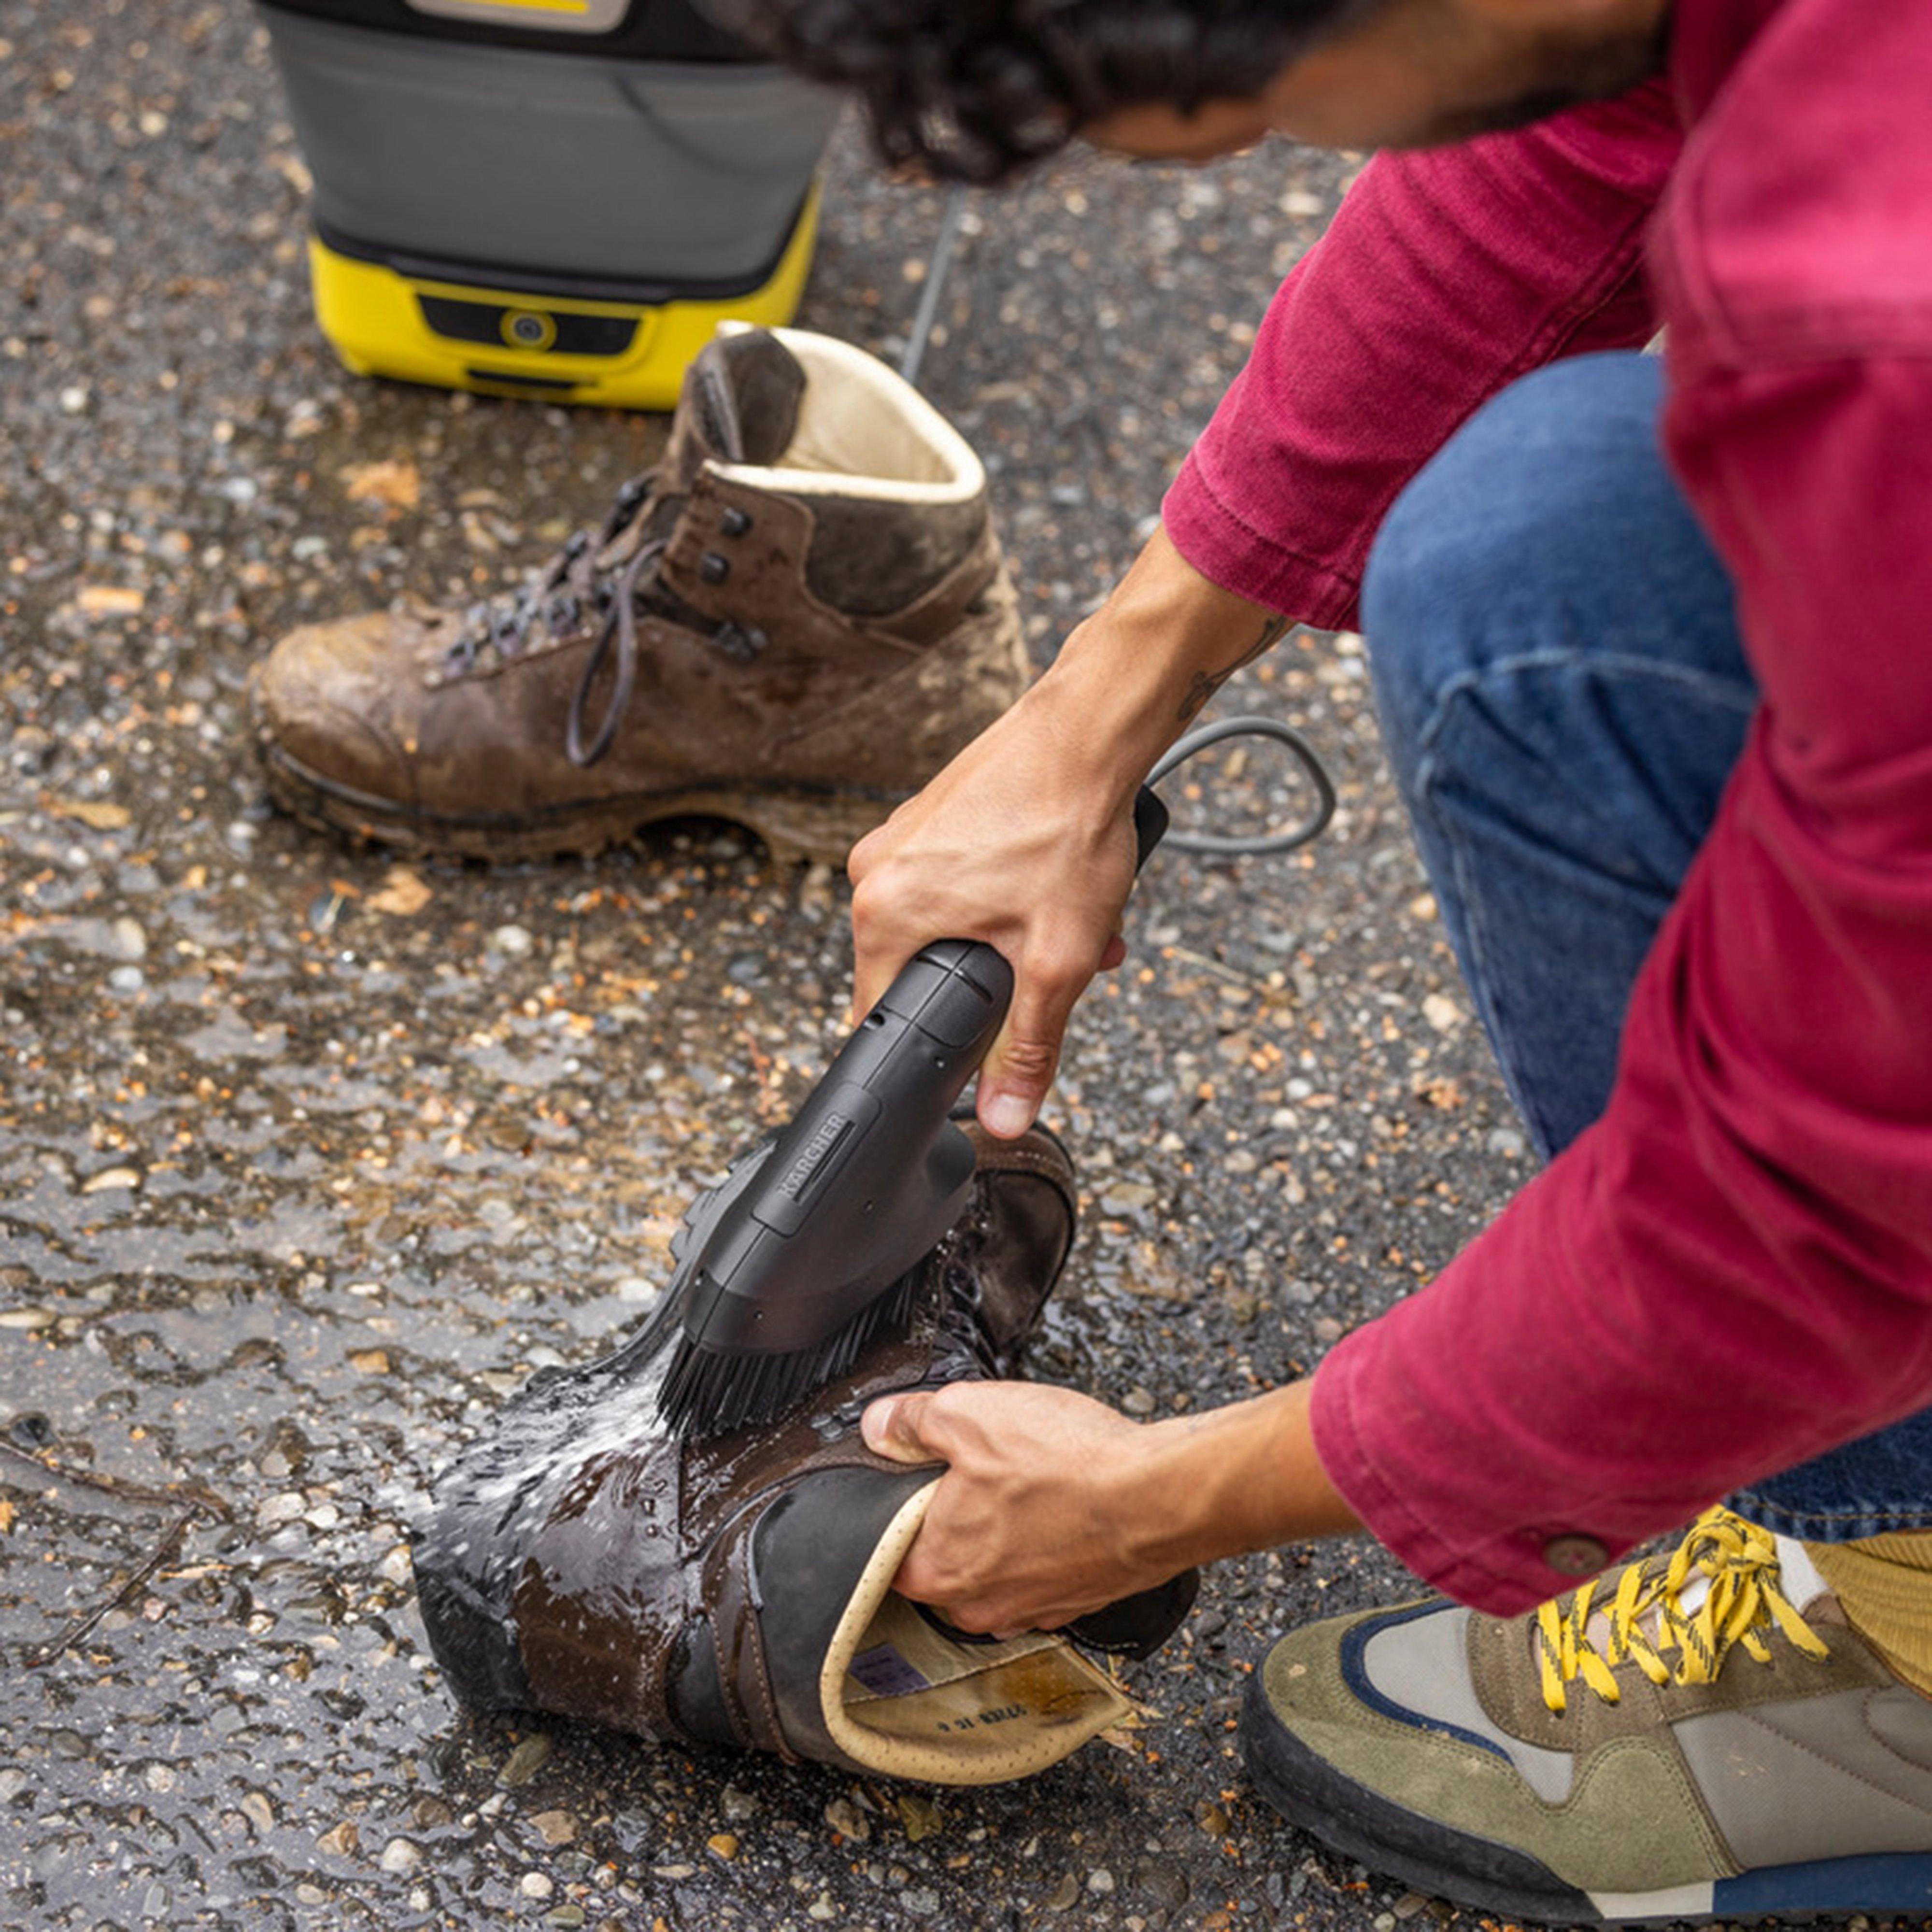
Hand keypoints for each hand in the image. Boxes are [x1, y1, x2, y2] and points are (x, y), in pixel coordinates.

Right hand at [846, 524, 1295, 1137]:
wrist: (1092, 725)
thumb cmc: (1068, 824)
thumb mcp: (1057, 958)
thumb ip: (1028, 1047)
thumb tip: (1004, 1116)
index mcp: (885, 911)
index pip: (883, 1016)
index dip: (934, 1045)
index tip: (977, 1047)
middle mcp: (877, 869)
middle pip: (924, 968)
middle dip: (999, 982)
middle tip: (1058, 966)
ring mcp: (904, 835)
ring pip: (952, 921)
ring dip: (1015, 936)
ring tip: (1075, 919)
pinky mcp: (934, 813)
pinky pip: (961, 877)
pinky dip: (1009, 892)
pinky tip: (1060, 882)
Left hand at [861, 1375, 1362, 1635]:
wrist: (1160, 1497)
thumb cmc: (1067, 1462)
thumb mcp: (968, 1413)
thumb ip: (910, 1422)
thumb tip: (880, 1427)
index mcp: (936, 1570)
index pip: (884, 1550)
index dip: (895, 1506)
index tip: (914, 1476)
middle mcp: (978, 1605)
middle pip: (941, 1556)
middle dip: (953, 1514)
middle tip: (977, 1467)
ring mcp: (1032, 1609)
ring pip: (995, 1564)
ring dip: (1003, 1527)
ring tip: (1028, 1480)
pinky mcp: (1076, 1600)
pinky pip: (1042, 1568)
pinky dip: (1047, 1538)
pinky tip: (1063, 1501)